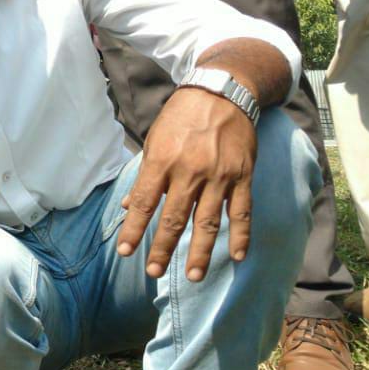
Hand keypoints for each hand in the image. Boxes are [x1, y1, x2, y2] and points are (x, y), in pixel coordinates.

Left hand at [116, 85, 256, 281]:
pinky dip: (240, 236)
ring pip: (207, 222)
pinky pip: (241, 211)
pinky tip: (236, 257)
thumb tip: (127, 207)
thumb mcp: (154, 140)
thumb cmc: (181, 117)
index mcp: (162, 161)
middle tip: (152, 272)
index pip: (143, 203)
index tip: (125, 252)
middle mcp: (190, 171)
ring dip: (200, 253)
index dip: (133, 229)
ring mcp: (219, 176)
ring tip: (192, 276)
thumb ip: (144, 175)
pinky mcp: (242, 176)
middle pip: (174, 218)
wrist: (221, 93)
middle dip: (162, 248)